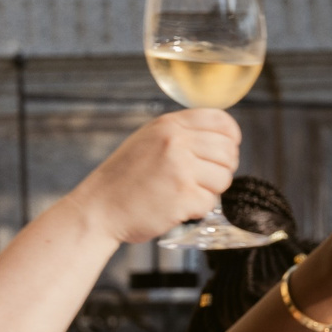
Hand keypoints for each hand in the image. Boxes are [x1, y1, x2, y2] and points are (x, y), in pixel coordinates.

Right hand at [66, 111, 240, 243]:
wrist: (100, 207)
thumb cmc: (126, 178)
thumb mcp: (149, 140)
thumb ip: (182, 135)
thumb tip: (223, 139)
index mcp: (169, 125)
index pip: (222, 122)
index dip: (231, 139)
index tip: (224, 152)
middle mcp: (176, 141)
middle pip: (228, 152)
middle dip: (222, 169)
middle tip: (202, 180)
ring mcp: (180, 168)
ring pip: (224, 178)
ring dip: (210, 190)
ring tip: (184, 192)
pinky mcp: (183, 196)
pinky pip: (211, 203)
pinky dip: (198, 209)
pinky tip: (176, 206)